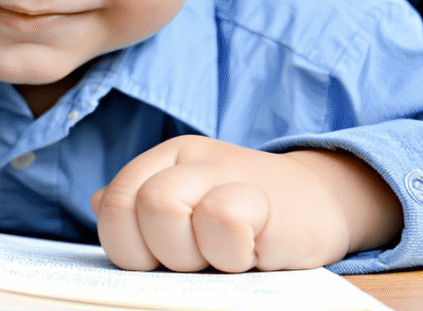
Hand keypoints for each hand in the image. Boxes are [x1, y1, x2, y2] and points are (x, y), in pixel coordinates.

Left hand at [91, 135, 400, 272]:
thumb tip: (100, 204)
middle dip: (159, 250)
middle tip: (200, 261)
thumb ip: (142, 212)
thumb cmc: (247, 223)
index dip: (129, 247)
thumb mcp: (189, 214)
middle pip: (131, 205)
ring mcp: (221, 169)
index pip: (112, 204)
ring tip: (224, 257)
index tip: (162, 264)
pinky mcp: (260, 193)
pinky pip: (219, 218)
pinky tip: (251, 251)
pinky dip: (229, 249)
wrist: (322, 206)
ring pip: (161, 204)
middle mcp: (184, 159)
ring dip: (191, 251)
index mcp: (159, 164)